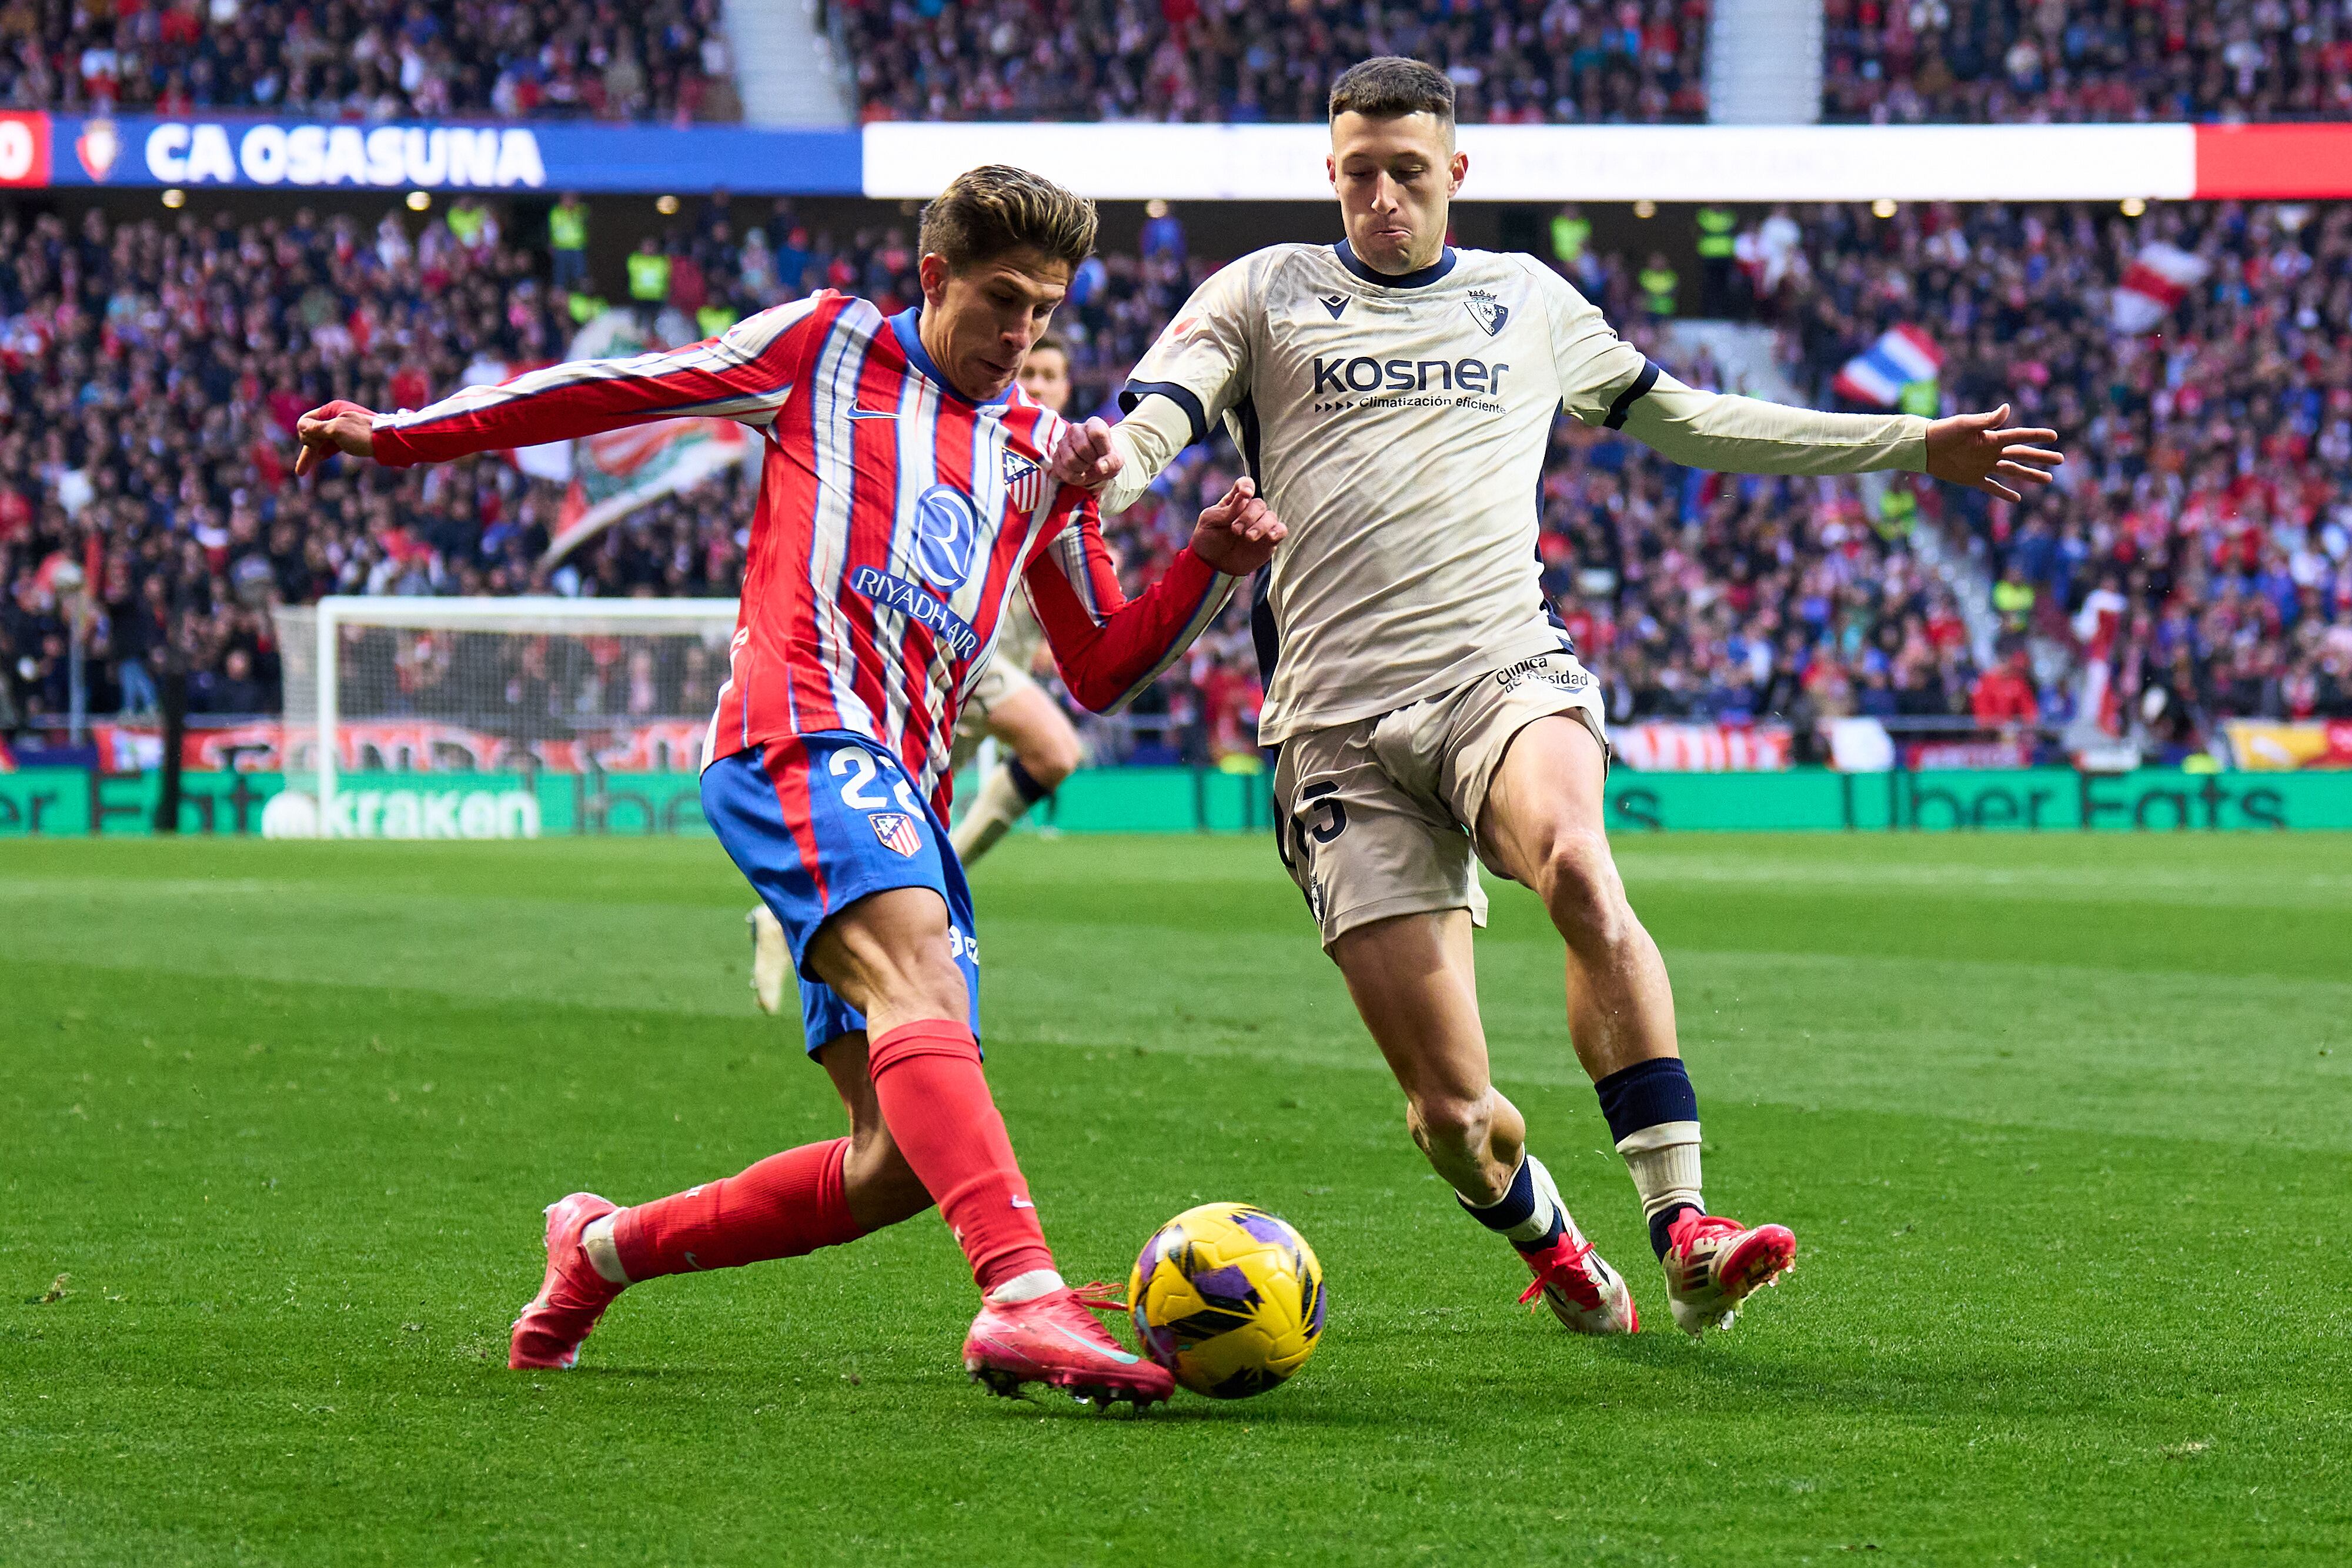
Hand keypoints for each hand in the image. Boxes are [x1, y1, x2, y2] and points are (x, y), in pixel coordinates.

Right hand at [294, 400, 378, 477]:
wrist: (390, 442)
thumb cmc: (363, 435)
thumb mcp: (337, 430)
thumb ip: (318, 428)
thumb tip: (301, 426)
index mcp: (332, 409)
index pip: (307, 420)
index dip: (305, 434)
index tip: (311, 445)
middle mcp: (336, 416)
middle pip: (313, 432)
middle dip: (307, 449)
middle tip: (301, 470)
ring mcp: (343, 427)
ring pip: (323, 440)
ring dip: (313, 453)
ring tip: (302, 471)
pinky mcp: (350, 437)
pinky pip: (333, 444)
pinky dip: (326, 452)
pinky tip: (319, 459)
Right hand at [1046, 415, 1121, 490]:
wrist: (1096, 466)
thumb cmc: (1106, 459)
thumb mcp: (1116, 460)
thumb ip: (1111, 462)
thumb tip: (1100, 467)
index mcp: (1094, 424)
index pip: (1097, 434)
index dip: (1102, 450)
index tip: (1105, 455)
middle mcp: (1076, 429)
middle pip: (1082, 448)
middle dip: (1091, 461)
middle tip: (1094, 461)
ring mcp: (1063, 442)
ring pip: (1070, 460)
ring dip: (1081, 469)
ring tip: (1086, 467)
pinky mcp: (1055, 456)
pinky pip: (1061, 470)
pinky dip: (1073, 477)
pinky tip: (1079, 474)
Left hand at [1189, 476, 1283, 575]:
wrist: (1212, 563)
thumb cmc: (1208, 538)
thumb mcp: (1210, 520)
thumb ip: (1227, 509)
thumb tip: (1245, 496)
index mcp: (1234, 501)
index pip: (1245, 485)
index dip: (1247, 486)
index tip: (1245, 494)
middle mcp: (1250, 511)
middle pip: (1259, 504)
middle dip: (1248, 516)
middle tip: (1235, 530)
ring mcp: (1261, 525)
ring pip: (1271, 516)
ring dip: (1261, 526)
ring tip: (1248, 537)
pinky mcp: (1269, 540)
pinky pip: (1281, 530)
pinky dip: (1278, 531)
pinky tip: (1269, 537)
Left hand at [1924, 404, 2062, 501]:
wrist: (1924, 448)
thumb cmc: (1944, 432)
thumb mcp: (1965, 424)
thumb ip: (1987, 420)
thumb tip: (2007, 408)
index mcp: (1992, 438)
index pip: (2020, 436)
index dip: (2037, 436)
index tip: (2054, 436)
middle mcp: (1992, 452)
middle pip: (2022, 455)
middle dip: (2041, 458)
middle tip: (2061, 460)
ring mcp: (1984, 466)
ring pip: (2012, 471)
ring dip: (2030, 475)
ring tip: (2048, 479)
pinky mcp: (1973, 479)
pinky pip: (1991, 487)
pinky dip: (2003, 493)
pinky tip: (2017, 498)